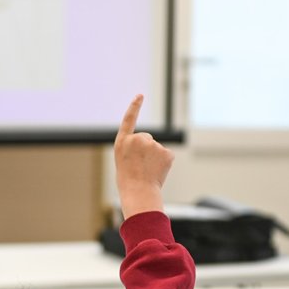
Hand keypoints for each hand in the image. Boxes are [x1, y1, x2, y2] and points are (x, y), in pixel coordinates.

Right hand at [114, 94, 171, 219]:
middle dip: (146, 149)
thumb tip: (152, 147)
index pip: (129, 120)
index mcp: (123, 142)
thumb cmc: (129, 180)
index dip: (134, 107)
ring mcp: (153, 145)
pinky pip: (166, 155)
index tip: (140, 96)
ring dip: (154, 158)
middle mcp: (137, 139)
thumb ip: (134, 148)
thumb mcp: (124, 160)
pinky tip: (157, 171)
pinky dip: (164, 163)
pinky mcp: (166, 152)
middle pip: (146, 139)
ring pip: (156, 148)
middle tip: (140, 166)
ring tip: (147, 171)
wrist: (139, 192)